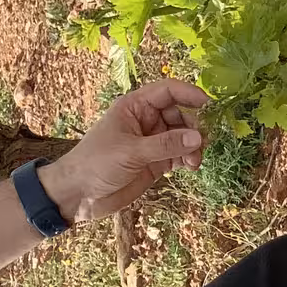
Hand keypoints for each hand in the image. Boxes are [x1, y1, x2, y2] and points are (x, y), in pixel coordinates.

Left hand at [40, 80, 209, 224]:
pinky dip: (188, 158)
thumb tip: (197, 137)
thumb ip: (165, 145)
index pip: (167, 91)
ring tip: (194, 161)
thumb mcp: (131, 152)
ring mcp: (151, 142)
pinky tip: (191, 166)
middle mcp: (145, 120)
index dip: (189, 94)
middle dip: (193, 127)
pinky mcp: (154, 162)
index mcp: (134, 107)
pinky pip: (178, 154)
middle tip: (201, 143)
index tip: (209, 105)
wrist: (78, 195)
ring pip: (182, 136)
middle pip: (180, 114)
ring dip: (193, 145)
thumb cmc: (96, 164)